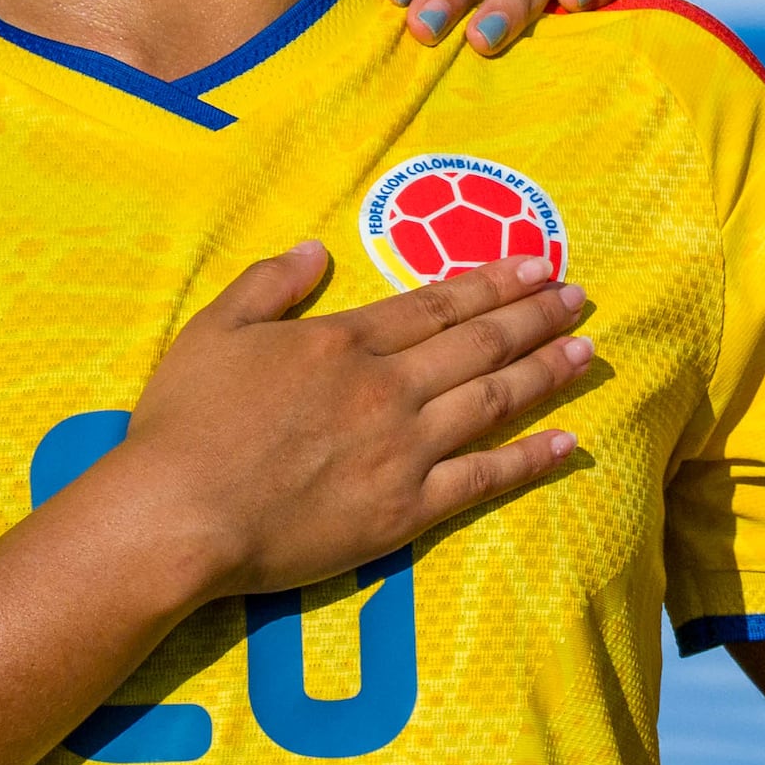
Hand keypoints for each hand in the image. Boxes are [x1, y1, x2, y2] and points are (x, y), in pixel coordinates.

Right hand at [82, 241, 597, 602]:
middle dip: (535, 316)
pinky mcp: (406, 509)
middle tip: (581, 296)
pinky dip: (529, 460)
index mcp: (344, 344)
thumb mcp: (212, 332)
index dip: (493, 283)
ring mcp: (403, 450)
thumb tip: (315, 248)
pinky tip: (568, 445)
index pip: (437, 305)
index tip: (537, 266)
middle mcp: (387, 388)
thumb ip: (267, 285)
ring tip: (588, 351)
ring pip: (493, 400)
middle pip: (479, 344)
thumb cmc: (183, 426)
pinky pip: (482, 479)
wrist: (176, 516)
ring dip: (545, 372)